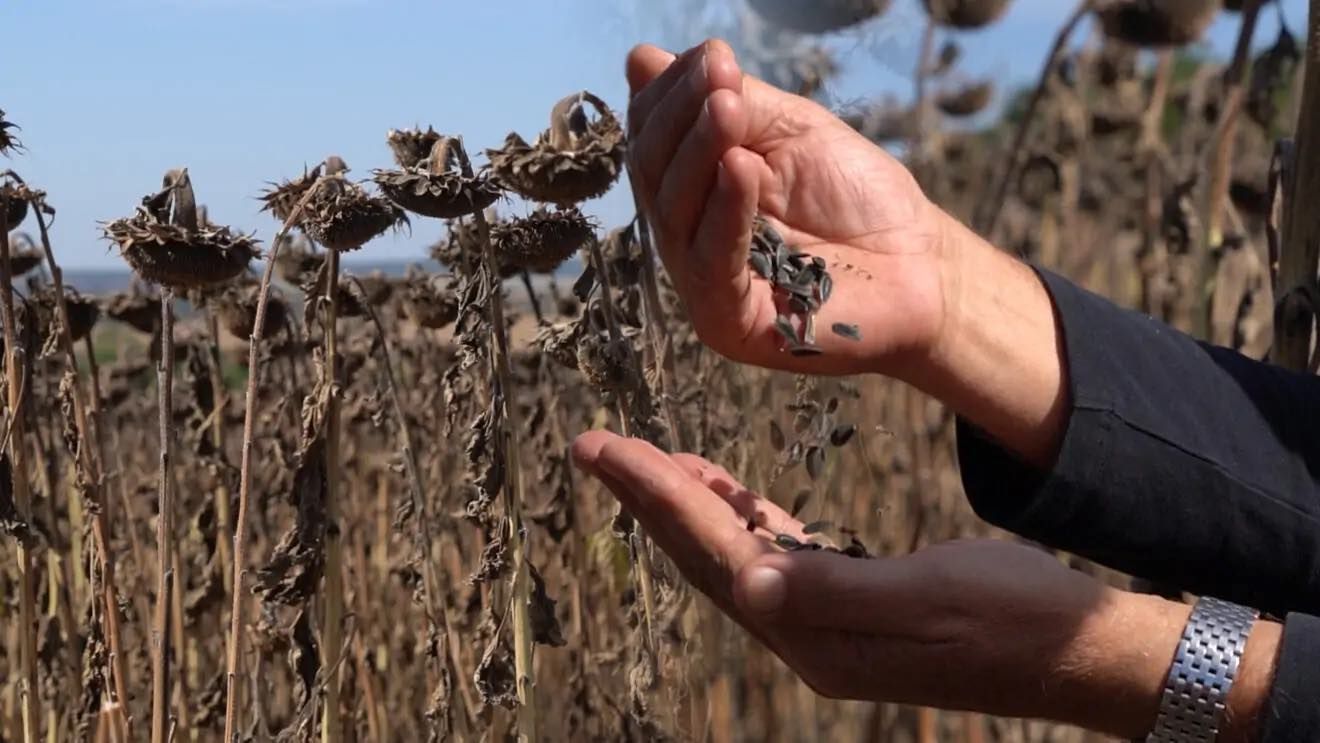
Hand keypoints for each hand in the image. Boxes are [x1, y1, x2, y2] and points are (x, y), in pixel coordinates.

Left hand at [570, 429, 1279, 739]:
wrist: (1084, 655)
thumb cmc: (1021, 617)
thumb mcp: (933, 597)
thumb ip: (837, 591)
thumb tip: (750, 581)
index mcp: (818, 635)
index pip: (716, 553)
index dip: (657, 497)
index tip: (605, 449)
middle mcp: (810, 638)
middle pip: (707, 557)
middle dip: (650, 499)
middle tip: (595, 447)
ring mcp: (829, 630)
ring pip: (734, 557)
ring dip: (689, 509)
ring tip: (647, 463)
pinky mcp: (854, 611)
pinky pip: (776, 558)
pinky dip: (744, 520)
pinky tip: (730, 494)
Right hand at [626, 40, 950, 375]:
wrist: (924, 265)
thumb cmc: (859, 199)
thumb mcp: (792, 132)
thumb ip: (730, 100)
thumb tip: (643, 58)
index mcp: (693, 195)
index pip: (653, 142)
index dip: (670, 97)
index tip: (712, 57)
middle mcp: (688, 240)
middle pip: (655, 176)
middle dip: (682, 120)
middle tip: (719, 79)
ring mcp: (704, 286)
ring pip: (676, 215)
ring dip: (699, 153)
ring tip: (727, 108)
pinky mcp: (729, 323)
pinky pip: (713, 265)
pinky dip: (724, 212)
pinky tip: (741, 167)